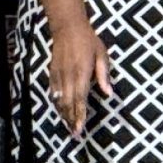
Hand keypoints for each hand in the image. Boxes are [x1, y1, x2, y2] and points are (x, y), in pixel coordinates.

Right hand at [47, 23, 111, 137]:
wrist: (67, 27)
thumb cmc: (89, 41)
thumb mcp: (102, 55)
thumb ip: (104, 75)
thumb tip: (109, 93)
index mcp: (81, 73)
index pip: (80, 98)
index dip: (79, 115)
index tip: (80, 128)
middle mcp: (68, 76)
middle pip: (68, 103)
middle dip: (71, 120)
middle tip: (75, 135)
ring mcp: (58, 75)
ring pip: (59, 100)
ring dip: (63, 115)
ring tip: (68, 128)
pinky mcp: (52, 73)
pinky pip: (53, 92)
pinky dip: (57, 104)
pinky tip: (60, 112)